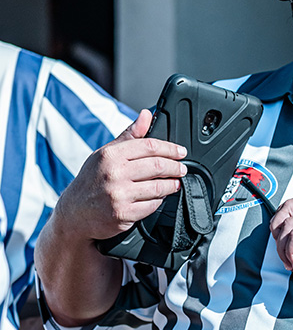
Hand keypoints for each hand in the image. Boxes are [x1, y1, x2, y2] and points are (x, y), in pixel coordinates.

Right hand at [53, 109, 186, 241]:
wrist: (74, 213)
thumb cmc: (92, 180)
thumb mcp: (105, 154)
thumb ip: (129, 135)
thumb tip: (146, 115)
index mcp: (110, 155)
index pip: (149, 146)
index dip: (170, 149)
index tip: (181, 152)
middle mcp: (113, 174)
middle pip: (157, 166)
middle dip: (175, 167)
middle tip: (182, 169)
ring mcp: (118, 195)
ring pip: (158, 187)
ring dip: (171, 185)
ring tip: (175, 183)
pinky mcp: (123, 214)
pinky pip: (152, 206)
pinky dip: (159, 201)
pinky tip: (159, 197)